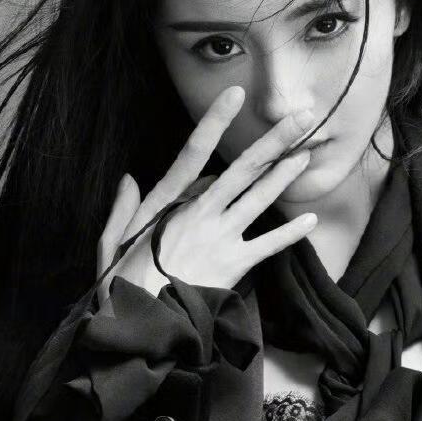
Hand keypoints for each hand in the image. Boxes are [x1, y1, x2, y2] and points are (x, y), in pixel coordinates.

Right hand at [96, 87, 317, 299]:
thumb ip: (122, 210)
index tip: (234, 95)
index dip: (215, 122)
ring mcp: (219, 238)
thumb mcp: (112, 243)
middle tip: (301, 118)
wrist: (145, 325)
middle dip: (273, 141)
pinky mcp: (233, 265)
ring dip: (284, 175)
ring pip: (258, 199)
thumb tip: (129, 179)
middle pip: (241, 170)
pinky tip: (309, 219)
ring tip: (307, 153)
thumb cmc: (124, 286)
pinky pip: (267, 245)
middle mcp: (198, 214)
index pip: (194, 153)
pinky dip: (289, 233)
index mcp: (167, 203)